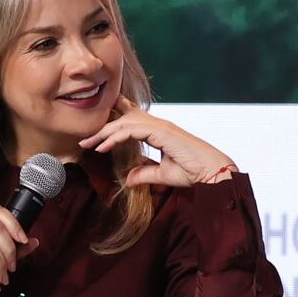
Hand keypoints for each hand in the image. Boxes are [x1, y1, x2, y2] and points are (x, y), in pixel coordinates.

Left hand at [78, 99, 233, 188]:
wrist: (213, 172)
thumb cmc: (194, 172)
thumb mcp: (163, 175)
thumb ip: (144, 174)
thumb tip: (128, 179)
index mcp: (160, 130)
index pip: (132, 119)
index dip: (113, 123)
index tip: (96, 138)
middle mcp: (159, 124)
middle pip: (124, 117)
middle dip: (103, 127)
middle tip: (84, 140)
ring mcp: (160, 125)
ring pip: (124, 122)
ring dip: (104, 133)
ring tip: (87, 144)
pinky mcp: (161, 131)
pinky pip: (130, 130)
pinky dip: (114, 138)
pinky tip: (102, 147)